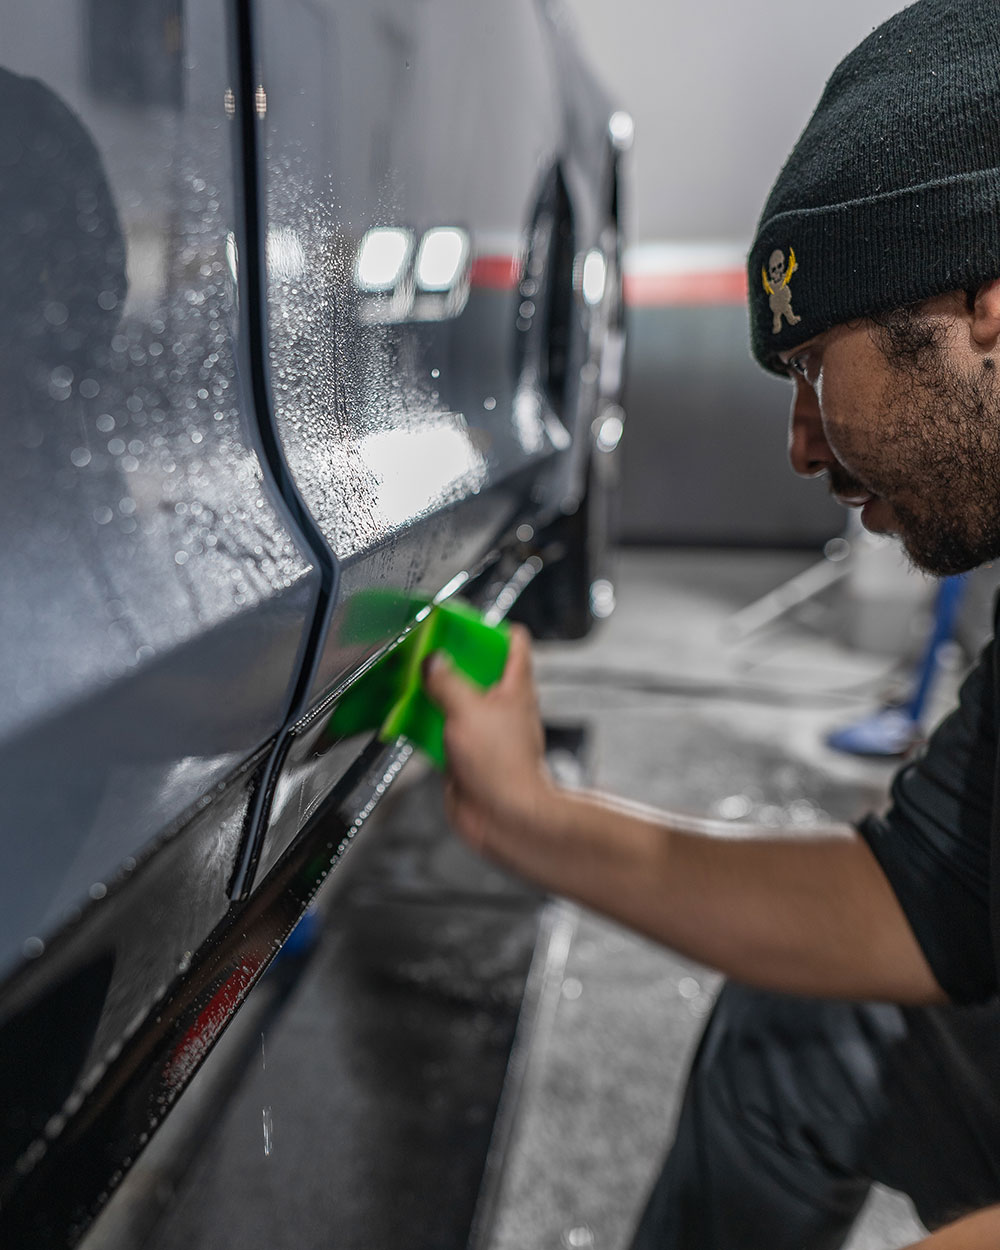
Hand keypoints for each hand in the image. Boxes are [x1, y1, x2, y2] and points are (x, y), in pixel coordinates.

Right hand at [422, 624, 555, 863]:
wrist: (504, 818)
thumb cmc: (504, 767)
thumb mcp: (468, 710)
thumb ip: (447, 682)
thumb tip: (432, 661)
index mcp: (515, 689)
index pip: (513, 646)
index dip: (493, 629)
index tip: (467, 620)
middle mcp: (501, 710)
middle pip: (477, 673)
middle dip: (452, 661)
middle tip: (428, 649)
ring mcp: (484, 734)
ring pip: (455, 703)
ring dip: (434, 695)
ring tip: (411, 681)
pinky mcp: (465, 757)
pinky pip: (441, 733)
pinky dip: (424, 725)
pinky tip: (406, 720)